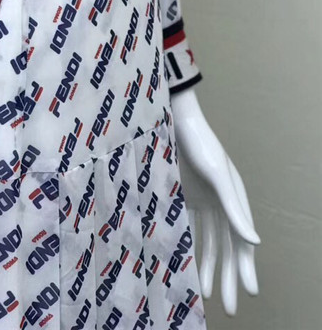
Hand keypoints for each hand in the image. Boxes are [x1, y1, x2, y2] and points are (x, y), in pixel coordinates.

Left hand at [171, 86, 259, 315]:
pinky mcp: (185, 196)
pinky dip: (191, 247)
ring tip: (206, 293)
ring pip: (210, 242)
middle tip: (230, 307)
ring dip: (210, 266)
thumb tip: (255, 243)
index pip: (243, 242)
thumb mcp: (217, 177)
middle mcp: (223, 202)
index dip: (246, 268)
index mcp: (236, 199)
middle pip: (228, 248)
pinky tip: (186, 266)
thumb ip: (235, 210)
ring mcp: (204, 200)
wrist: (172, 120)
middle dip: (229, 276)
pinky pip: (191, 228)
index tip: (248, 293)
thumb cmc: (198, 145)